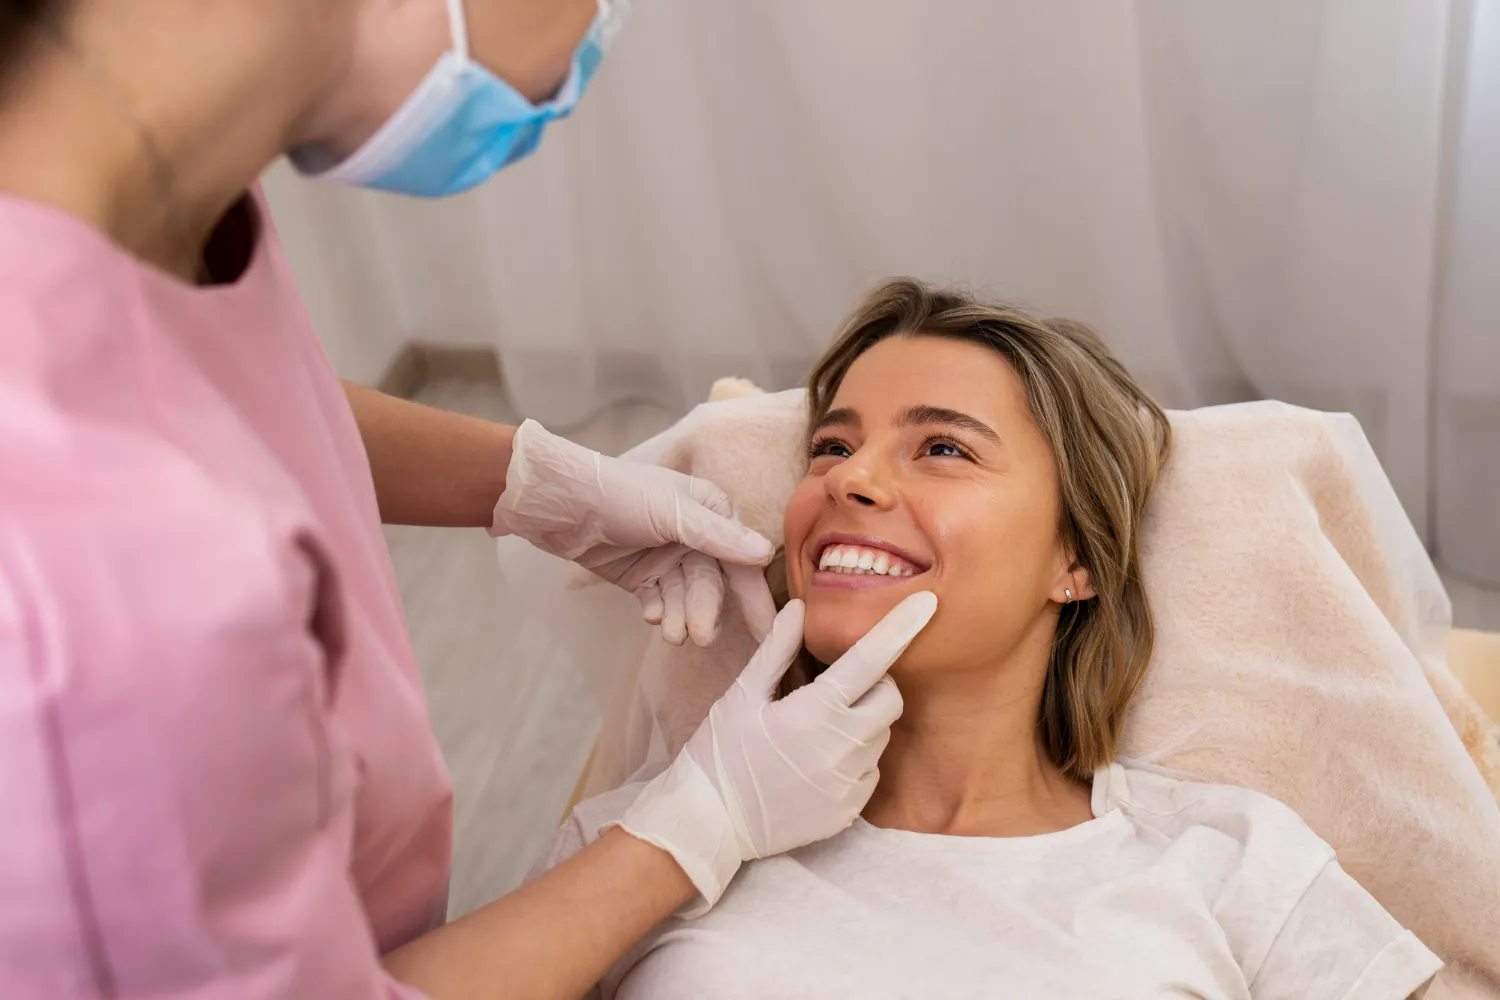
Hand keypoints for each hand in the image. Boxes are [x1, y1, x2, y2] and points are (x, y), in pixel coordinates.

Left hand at [491, 419, 776, 644]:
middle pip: (710, 583)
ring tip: (669, 633)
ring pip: (684, 596)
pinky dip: (658, 611)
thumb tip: (766, 553)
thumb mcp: (674, 513)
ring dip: (680, 615)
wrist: (560, 503)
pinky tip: (650, 616)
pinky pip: (659, 599)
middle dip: (705, 610)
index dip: (752, 594)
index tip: (766, 630)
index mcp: (710, 512)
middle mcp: (693, 535)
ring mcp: (665, 556)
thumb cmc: (620, 495)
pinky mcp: (640, 575)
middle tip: (699, 637)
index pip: (739, 559)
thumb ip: (718, 537)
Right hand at [612, 592, 937, 913]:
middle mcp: (840, 749)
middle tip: (841, 686)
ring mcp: (848, 784)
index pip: (870, 661)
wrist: (709, 824)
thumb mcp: (741, 696)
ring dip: (863, 722)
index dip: (901, 628)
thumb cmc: (719, 752)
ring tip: (819, 729)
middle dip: (876, 684)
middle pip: (890, 699)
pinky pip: (870, 772)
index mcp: (812, 712)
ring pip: (880, 736)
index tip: (927, 603)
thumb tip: (799, 608)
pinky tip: (818, 763)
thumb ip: (776, 650)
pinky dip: (855, 759)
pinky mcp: (849, 811)